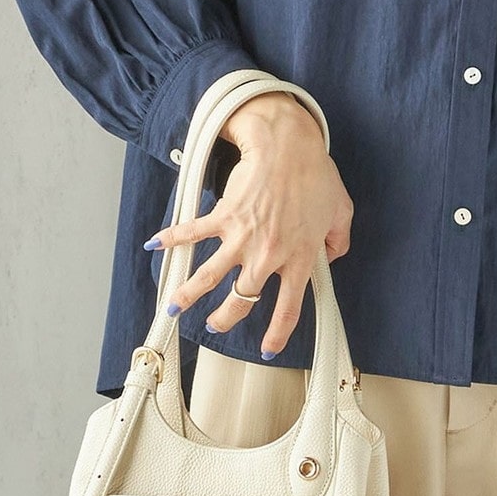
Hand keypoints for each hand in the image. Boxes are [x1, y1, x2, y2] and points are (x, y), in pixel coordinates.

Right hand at [143, 91, 353, 358]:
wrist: (288, 146)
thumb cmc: (315, 174)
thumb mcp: (342, 210)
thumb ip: (340, 240)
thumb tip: (333, 256)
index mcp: (299, 258)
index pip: (288, 308)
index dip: (277, 334)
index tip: (268, 349)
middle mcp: (267, 255)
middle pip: (241, 300)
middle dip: (225, 318)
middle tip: (217, 324)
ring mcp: (242, 238)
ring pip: (208, 278)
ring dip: (188, 295)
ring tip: (175, 307)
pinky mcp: (223, 216)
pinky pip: (192, 232)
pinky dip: (171, 239)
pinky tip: (154, 246)